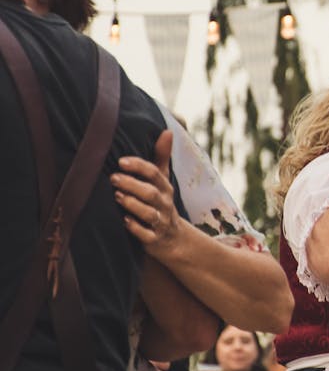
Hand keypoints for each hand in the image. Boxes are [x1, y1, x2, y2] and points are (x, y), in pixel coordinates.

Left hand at [111, 130, 180, 257]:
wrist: (173, 238)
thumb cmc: (161, 203)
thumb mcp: (163, 180)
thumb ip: (161, 157)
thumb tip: (167, 131)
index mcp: (165, 187)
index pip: (155, 173)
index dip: (139, 167)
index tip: (121, 161)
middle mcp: (164, 204)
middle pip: (151, 193)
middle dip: (132, 185)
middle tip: (113, 178)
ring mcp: (160, 222)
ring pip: (149, 213)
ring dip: (133, 204)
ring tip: (117, 196)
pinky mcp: (154, 239)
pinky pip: (146, 234)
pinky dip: (136, 228)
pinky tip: (124, 221)